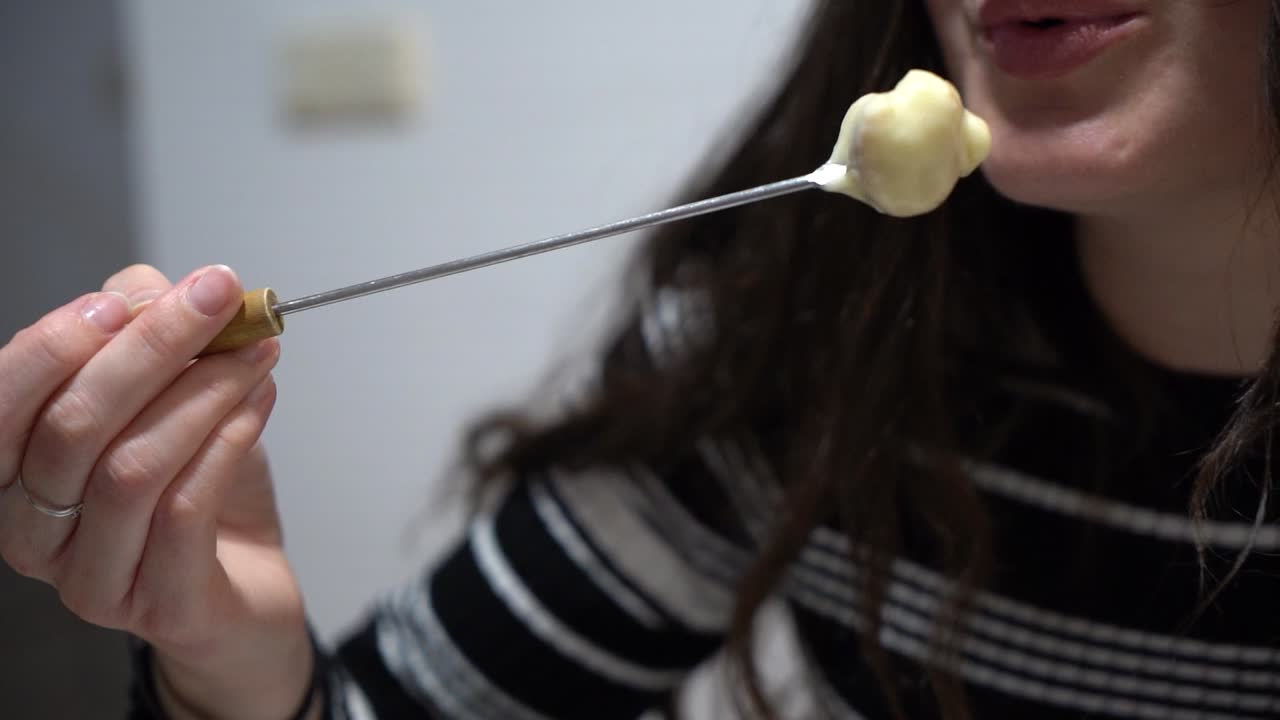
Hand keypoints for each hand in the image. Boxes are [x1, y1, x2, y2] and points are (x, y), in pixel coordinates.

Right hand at [0, 265, 312, 719]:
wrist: (247, 586)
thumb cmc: (198, 490)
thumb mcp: (166, 399)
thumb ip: (141, 339)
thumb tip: (149, 291)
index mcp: (14, 475)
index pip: (3, 402)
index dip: (58, 342)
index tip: (131, 297)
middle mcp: (33, 532)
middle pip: (72, 427)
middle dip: (151, 349)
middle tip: (219, 300)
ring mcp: (90, 578)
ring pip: (131, 466)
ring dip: (203, 392)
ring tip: (256, 354)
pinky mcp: (158, 606)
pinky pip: (183, 510)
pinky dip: (226, 441)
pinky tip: (259, 403)